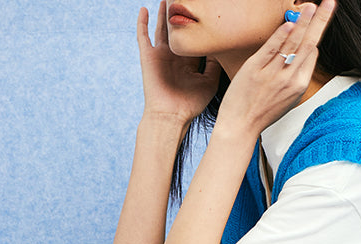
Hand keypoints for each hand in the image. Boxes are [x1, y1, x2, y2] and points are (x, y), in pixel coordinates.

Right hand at [137, 3, 220, 124]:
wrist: (171, 115)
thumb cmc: (191, 104)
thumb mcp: (209, 83)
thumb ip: (214, 65)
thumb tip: (219, 47)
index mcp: (189, 63)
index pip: (193, 39)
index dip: (198, 27)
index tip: (204, 14)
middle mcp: (175, 57)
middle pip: (177, 30)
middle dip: (180, 16)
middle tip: (184, 2)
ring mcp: (160, 56)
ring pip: (161, 29)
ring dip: (163, 14)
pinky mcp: (148, 57)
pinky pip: (143, 36)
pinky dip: (141, 23)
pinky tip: (143, 9)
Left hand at [215, 0, 335, 136]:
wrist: (240, 126)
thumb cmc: (263, 112)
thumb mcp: (287, 99)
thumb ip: (296, 76)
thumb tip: (307, 52)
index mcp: (299, 86)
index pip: (311, 54)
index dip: (314, 35)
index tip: (319, 17)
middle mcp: (289, 79)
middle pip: (308, 43)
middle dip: (320, 21)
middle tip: (330, 2)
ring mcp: (273, 74)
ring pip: (292, 43)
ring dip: (304, 21)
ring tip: (313, 5)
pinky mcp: (255, 68)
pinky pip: (271, 47)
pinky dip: (282, 34)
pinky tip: (290, 21)